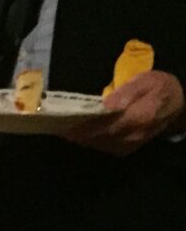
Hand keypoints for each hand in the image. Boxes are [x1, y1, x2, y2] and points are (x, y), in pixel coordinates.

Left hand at [67, 70, 185, 155]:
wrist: (175, 104)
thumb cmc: (158, 88)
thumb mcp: (145, 81)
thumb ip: (126, 92)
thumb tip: (106, 105)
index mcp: (140, 117)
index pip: (106, 126)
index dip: (84, 127)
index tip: (64, 124)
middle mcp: (133, 136)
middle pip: (98, 138)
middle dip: (76, 133)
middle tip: (56, 126)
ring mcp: (129, 145)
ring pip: (98, 144)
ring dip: (80, 138)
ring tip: (62, 128)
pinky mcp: (125, 149)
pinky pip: (102, 146)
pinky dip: (88, 140)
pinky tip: (77, 133)